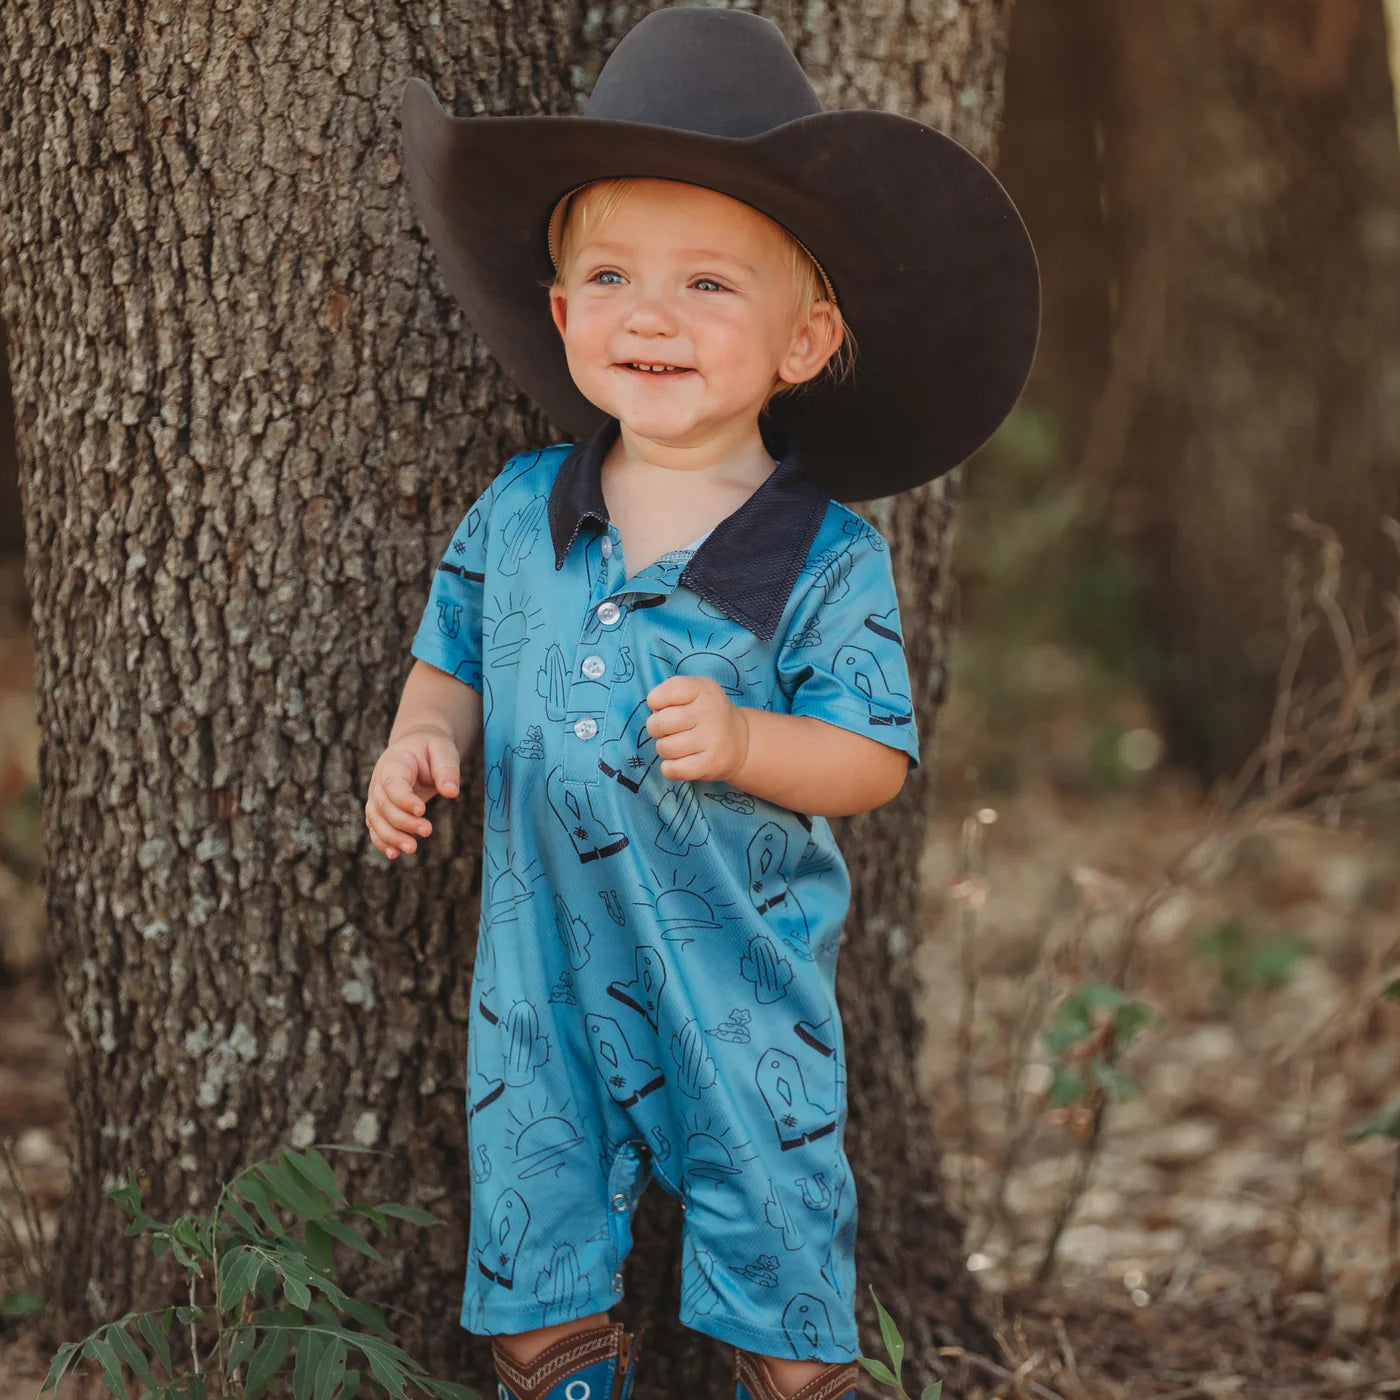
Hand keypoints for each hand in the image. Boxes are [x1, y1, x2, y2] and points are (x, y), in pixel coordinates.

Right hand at [365, 726, 460, 859]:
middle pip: (383, 805)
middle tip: (427, 831)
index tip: (422, 810)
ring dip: (391, 837)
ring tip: (412, 849)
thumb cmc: (431, 747)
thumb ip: (447, 769)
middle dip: (403, 822)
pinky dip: (382, 842)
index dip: (403, 799)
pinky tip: (395, 855)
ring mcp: (376, 795)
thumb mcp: (443, 749)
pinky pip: (376, 827)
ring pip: (376, 819)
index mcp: (394, 761)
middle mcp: (379, 779)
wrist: (416, 746)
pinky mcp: (380, 809)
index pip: (391, 783)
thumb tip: (451, 793)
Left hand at [645, 674, 749, 783]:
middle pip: (659, 724)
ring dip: (665, 748)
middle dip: (656, 728)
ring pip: (664, 748)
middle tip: (669, 729)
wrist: (740, 741)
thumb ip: (669, 693)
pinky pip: (673, 770)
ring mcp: (712, 739)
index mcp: (703, 689)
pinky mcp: (710, 764)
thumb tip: (654, 713)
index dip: (655, 704)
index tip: (667, 707)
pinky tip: (680, 761)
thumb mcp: (694, 691)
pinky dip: (669, 768)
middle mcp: (710, 711)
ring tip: (679, 744)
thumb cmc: (705, 714)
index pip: (658, 697)